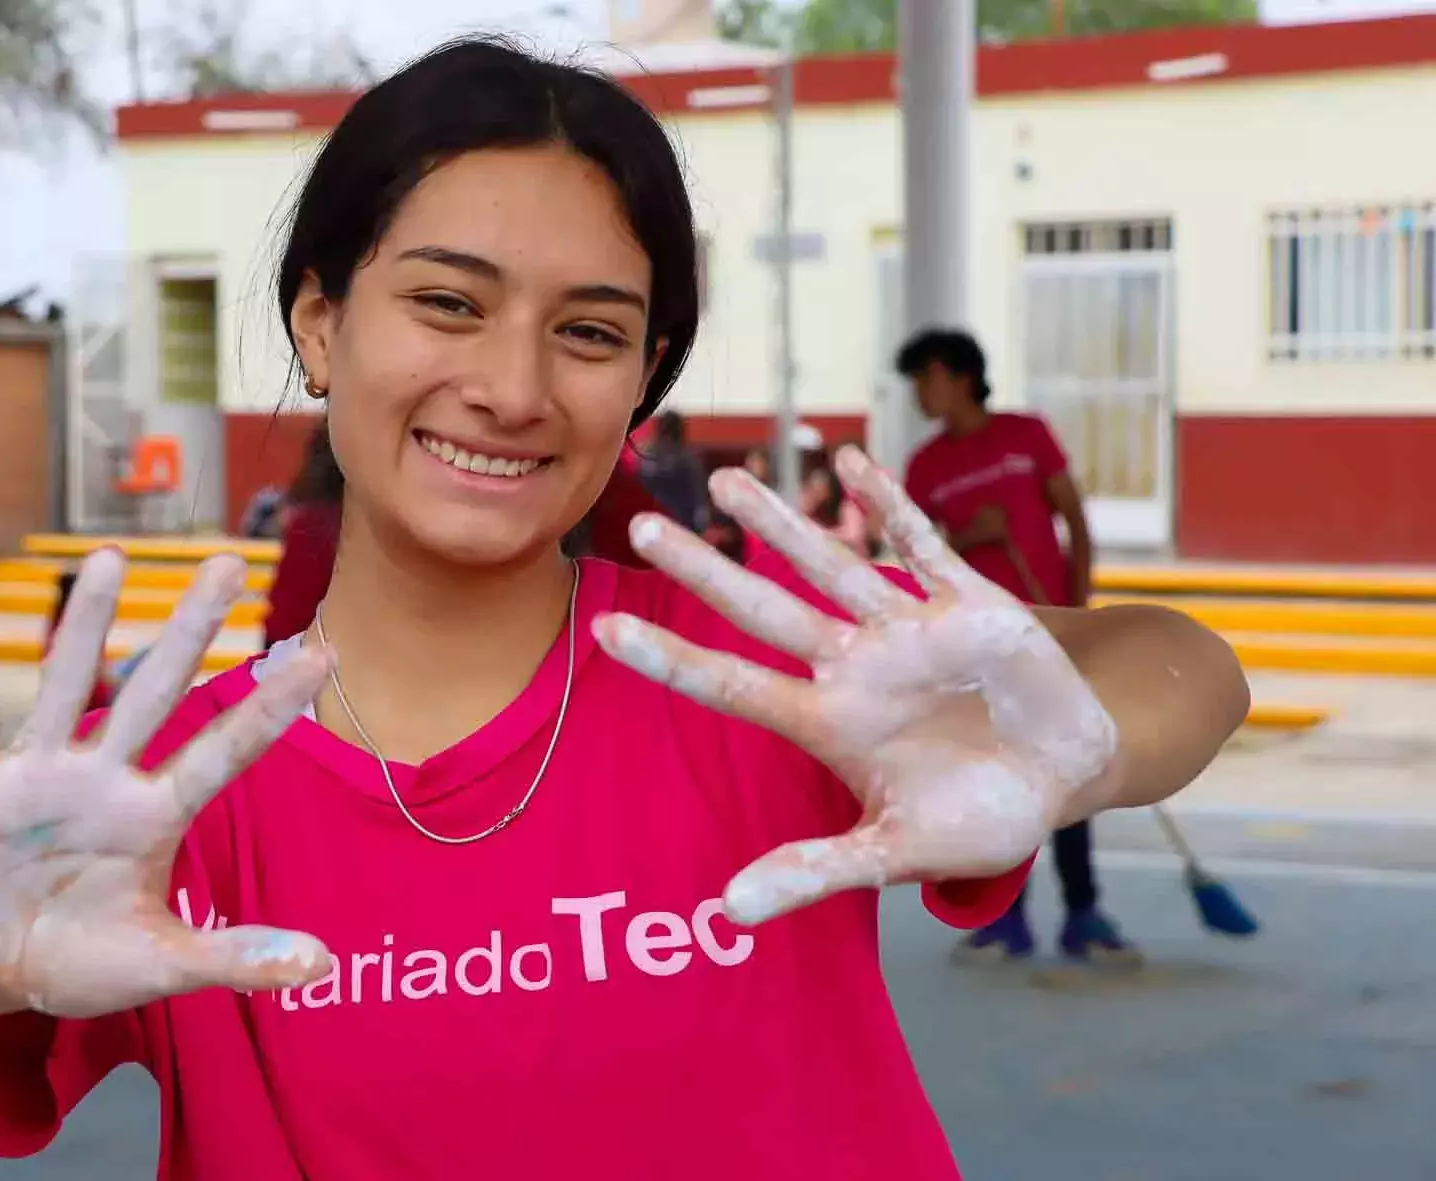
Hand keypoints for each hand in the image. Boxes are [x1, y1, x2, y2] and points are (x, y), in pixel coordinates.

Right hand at [0, 549, 336, 1018]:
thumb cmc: (81, 960)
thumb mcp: (161, 965)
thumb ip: (234, 957)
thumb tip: (323, 966)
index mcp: (154, 815)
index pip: (222, 752)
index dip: (268, 709)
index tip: (323, 655)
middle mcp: (103, 778)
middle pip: (154, 692)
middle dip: (190, 630)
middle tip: (231, 562)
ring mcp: (36, 772)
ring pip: (65, 684)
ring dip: (86, 624)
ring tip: (110, 557)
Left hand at [595, 446, 1119, 927]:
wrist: (1069, 776)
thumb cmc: (978, 818)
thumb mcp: (897, 854)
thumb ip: (816, 871)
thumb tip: (729, 912)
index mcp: (829, 723)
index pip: (732, 683)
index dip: (671, 659)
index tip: (603, 633)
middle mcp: (854, 666)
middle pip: (763, 610)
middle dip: (705, 570)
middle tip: (640, 529)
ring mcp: (907, 630)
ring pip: (831, 564)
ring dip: (780, 523)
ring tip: (722, 479)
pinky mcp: (969, 604)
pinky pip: (922, 544)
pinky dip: (889, 503)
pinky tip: (848, 460)